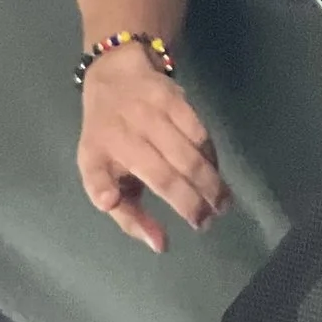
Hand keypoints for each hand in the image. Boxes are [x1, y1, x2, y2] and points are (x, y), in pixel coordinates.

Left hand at [77, 49, 231, 252]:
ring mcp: (152, 112)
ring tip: (222, 204)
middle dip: (192, 203)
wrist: (115, 75)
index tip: (160, 238)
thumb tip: (160, 245)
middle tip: (207, 223)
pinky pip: (200, 135)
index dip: (132, 211)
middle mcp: (125, 131)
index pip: (113, 185)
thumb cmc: (107, 137)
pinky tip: (215, 173)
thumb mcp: (100, 174)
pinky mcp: (176, 99)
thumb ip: (127, 214)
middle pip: (166, 173)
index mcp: (101, 152)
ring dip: (210, 183)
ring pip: (189, 154)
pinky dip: (211, 158)